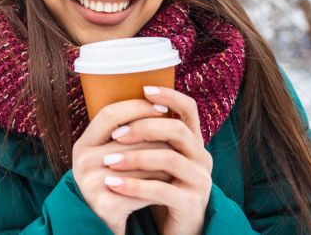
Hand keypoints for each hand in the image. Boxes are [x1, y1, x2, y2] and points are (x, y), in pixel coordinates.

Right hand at [73, 99, 175, 234]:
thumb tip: (159, 103)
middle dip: (160, 140)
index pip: (109, 114)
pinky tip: (169, 188)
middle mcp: (82, 161)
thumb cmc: (113, 186)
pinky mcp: (105, 205)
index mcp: (82, 145)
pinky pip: (143, 189)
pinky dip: (159, 188)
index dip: (137, 107)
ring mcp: (91, 183)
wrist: (101, 227)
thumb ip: (124, 136)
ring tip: (177, 166)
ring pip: (142, 163)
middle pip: (132, 138)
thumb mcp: (108, 158)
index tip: (163, 107)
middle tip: (180, 144)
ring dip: (164, 165)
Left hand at [104, 86, 212, 234]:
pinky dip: (135, 186)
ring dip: (135, 157)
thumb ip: (150, 138)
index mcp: (194, 142)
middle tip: (115, 135)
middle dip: (143, 127)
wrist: (178, 228)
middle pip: (176, 130)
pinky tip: (114, 185)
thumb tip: (118, 108)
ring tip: (108, 161)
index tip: (144, 89)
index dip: (169, 95)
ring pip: (169, 159)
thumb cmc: (163, 188)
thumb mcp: (160, 160)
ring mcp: (199, 180)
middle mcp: (202, 157)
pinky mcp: (190, 203)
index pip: (189, 109)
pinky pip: (162, 190)